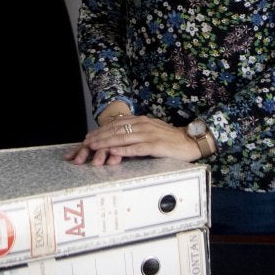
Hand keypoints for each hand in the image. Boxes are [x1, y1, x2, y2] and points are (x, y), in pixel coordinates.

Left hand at [63, 115, 197, 166]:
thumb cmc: (170, 139)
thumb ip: (136, 131)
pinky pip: (137, 148)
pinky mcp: (156, 146)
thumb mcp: (150, 130)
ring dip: (106, 142)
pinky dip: (124, 150)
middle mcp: (142, 125)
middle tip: (84, 144)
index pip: (116, 124)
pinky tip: (113, 153)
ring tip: (93, 147)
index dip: (100, 130)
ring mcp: (149, 134)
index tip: (87, 137)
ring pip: (123, 138)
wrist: (190, 141)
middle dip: (98, 137)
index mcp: (140, 121)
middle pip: (116, 130)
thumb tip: (119, 137)